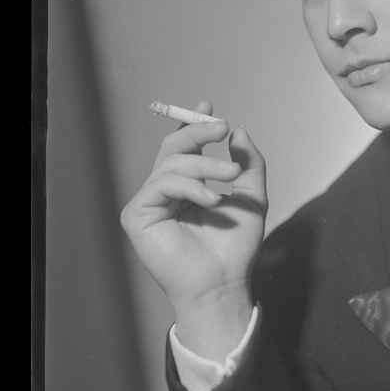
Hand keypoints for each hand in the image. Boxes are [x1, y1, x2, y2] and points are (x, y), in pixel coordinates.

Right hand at [120, 101, 266, 358]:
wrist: (223, 283)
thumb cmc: (235, 247)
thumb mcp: (252, 198)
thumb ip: (248, 164)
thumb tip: (239, 132)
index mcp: (186, 186)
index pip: (183, 148)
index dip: (191, 124)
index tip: (207, 107)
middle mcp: (164, 192)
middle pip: (172, 147)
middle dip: (197, 133)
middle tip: (221, 129)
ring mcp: (149, 203)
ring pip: (172, 164)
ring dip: (205, 165)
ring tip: (230, 178)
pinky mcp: (137, 216)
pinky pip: (162, 185)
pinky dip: (190, 187)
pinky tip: (211, 201)